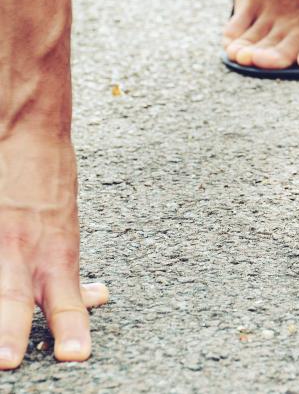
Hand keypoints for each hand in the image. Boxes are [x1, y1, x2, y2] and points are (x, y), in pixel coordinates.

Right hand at [0, 135, 108, 369]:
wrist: (24, 127)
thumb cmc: (49, 179)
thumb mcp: (69, 225)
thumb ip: (70, 267)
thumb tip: (98, 297)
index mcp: (55, 248)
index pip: (64, 297)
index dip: (71, 326)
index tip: (77, 356)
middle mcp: (22, 244)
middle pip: (13, 296)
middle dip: (10, 332)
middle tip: (7, 362)